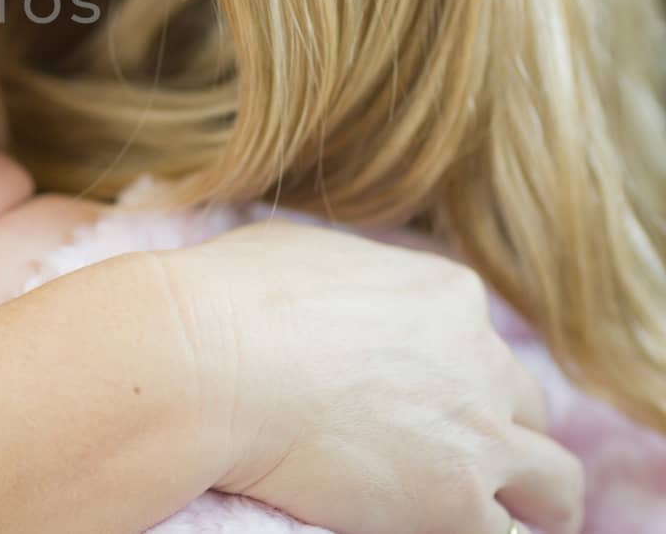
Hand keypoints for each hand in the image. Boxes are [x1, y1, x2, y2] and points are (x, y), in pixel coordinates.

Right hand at [170, 220, 581, 533]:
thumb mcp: (300, 253)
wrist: (205, 363)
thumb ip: (349, 277)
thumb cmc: (227, 300)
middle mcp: (480, 359)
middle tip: (463, 459)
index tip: (428, 400)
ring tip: (501, 518)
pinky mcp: (455, 502)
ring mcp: (476, 434)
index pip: (481, 345)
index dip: (457, 377)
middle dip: (500, 432)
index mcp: (447, 295)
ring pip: (554, 483)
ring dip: (530, 499)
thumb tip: (327, 288)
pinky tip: (453, 533)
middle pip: (525, 408)